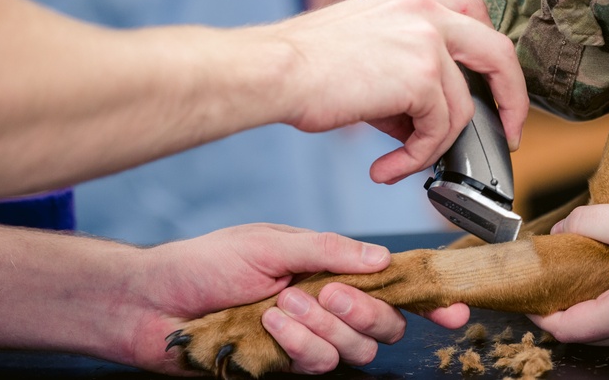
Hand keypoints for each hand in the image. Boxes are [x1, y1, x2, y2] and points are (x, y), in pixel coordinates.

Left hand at [129, 224, 469, 374]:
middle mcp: (326, 307)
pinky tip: (273, 324)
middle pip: (385, 324)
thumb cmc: (206, 262)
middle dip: (366, 310)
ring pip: (358, 349)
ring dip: (326, 326)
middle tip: (330, 293)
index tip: (454, 308)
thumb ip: (330, 250)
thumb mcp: (272, 242)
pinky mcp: (287, 366)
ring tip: (285, 303)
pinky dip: (301, 343)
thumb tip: (381, 259)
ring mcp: (308, 340)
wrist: (154, 300)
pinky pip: (320, 364)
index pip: (388, 285)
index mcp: (328, 269)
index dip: (425, 298)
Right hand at [265, 0, 527, 183]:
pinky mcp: (421, 74)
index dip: (489, 60)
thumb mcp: (367, 53)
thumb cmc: (303, 66)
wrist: (274, 70)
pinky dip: (417, 157)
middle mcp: (424, 10)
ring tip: (400, 163)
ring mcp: (426, 40)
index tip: (494, 92)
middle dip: (512, 97)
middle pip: (497, 51)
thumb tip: (427, 120)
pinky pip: (439, 130)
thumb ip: (406, 75)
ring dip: (433, 146)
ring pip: (461, 107)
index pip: (473, 18)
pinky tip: (388, 167)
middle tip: (508, 131)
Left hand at [529, 197, 608, 345]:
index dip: (540, 313)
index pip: (568, 329)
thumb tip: (562, 229)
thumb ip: (588, 223)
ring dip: (586, 302)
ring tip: (572, 269)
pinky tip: (605, 271)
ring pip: (607, 324)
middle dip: (561, 306)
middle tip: (546, 277)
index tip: (526, 293)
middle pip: (586, 330)